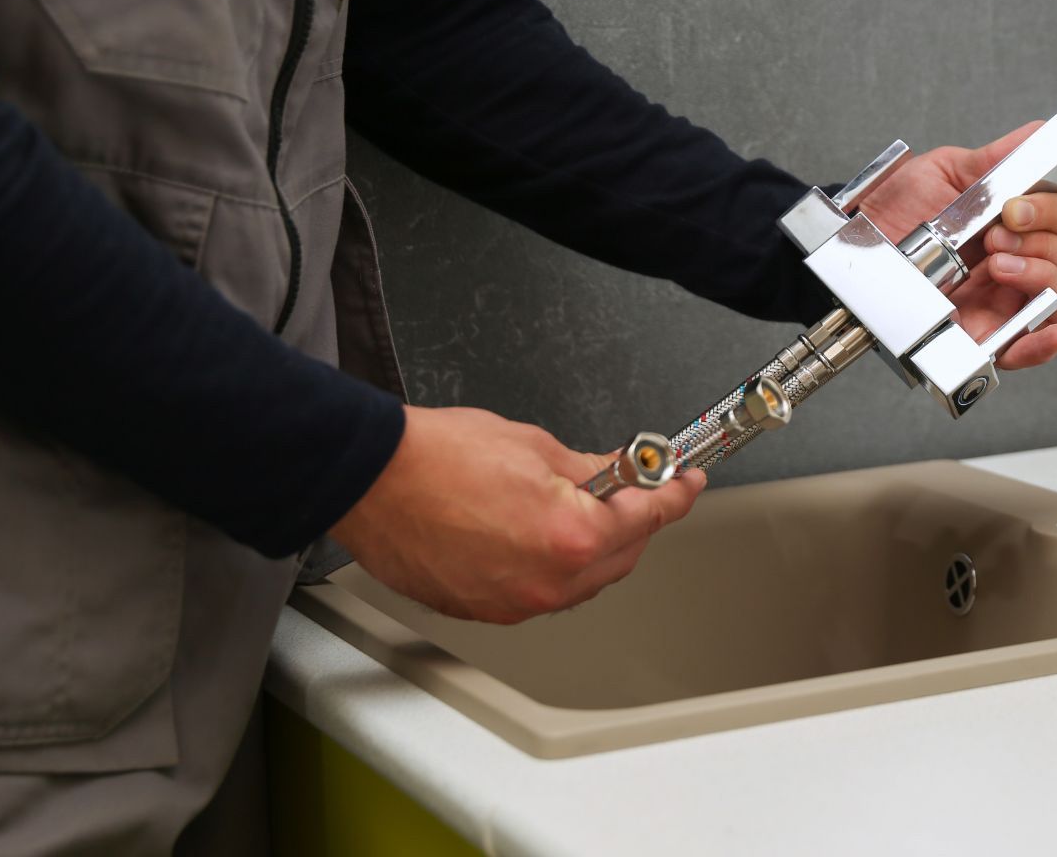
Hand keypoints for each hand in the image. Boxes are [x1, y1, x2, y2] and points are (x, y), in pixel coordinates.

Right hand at [332, 406, 705, 622]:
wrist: (370, 479)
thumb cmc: (435, 457)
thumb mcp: (534, 446)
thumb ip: (591, 470)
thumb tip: (621, 474)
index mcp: (570, 537)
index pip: (649, 516)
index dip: (675, 494)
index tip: (687, 482)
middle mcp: (547, 583)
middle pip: (622, 557)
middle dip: (636, 521)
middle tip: (640, 487)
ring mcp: (515, 604)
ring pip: (583, 581)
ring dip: (595, 546)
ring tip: (581, 506)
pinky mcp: (485, 610)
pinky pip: (541, 592)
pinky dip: (554, 565)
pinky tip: (540, 533)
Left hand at [856, 120, 1056, 369]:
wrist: (856, 244)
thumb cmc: (896, 212)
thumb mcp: (944, 171)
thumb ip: (997, 158)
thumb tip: (1042, 134)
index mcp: (1017, 228)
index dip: (1053, 213)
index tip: (1014, 208)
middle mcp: (1019, 267)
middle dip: (1046, 248)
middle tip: (997, 239)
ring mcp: (1004, 305)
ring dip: (1044, 283)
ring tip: (998, 269)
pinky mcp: (984, 339)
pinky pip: (1030, 350)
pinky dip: (1046, 343)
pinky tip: (1046, 331)